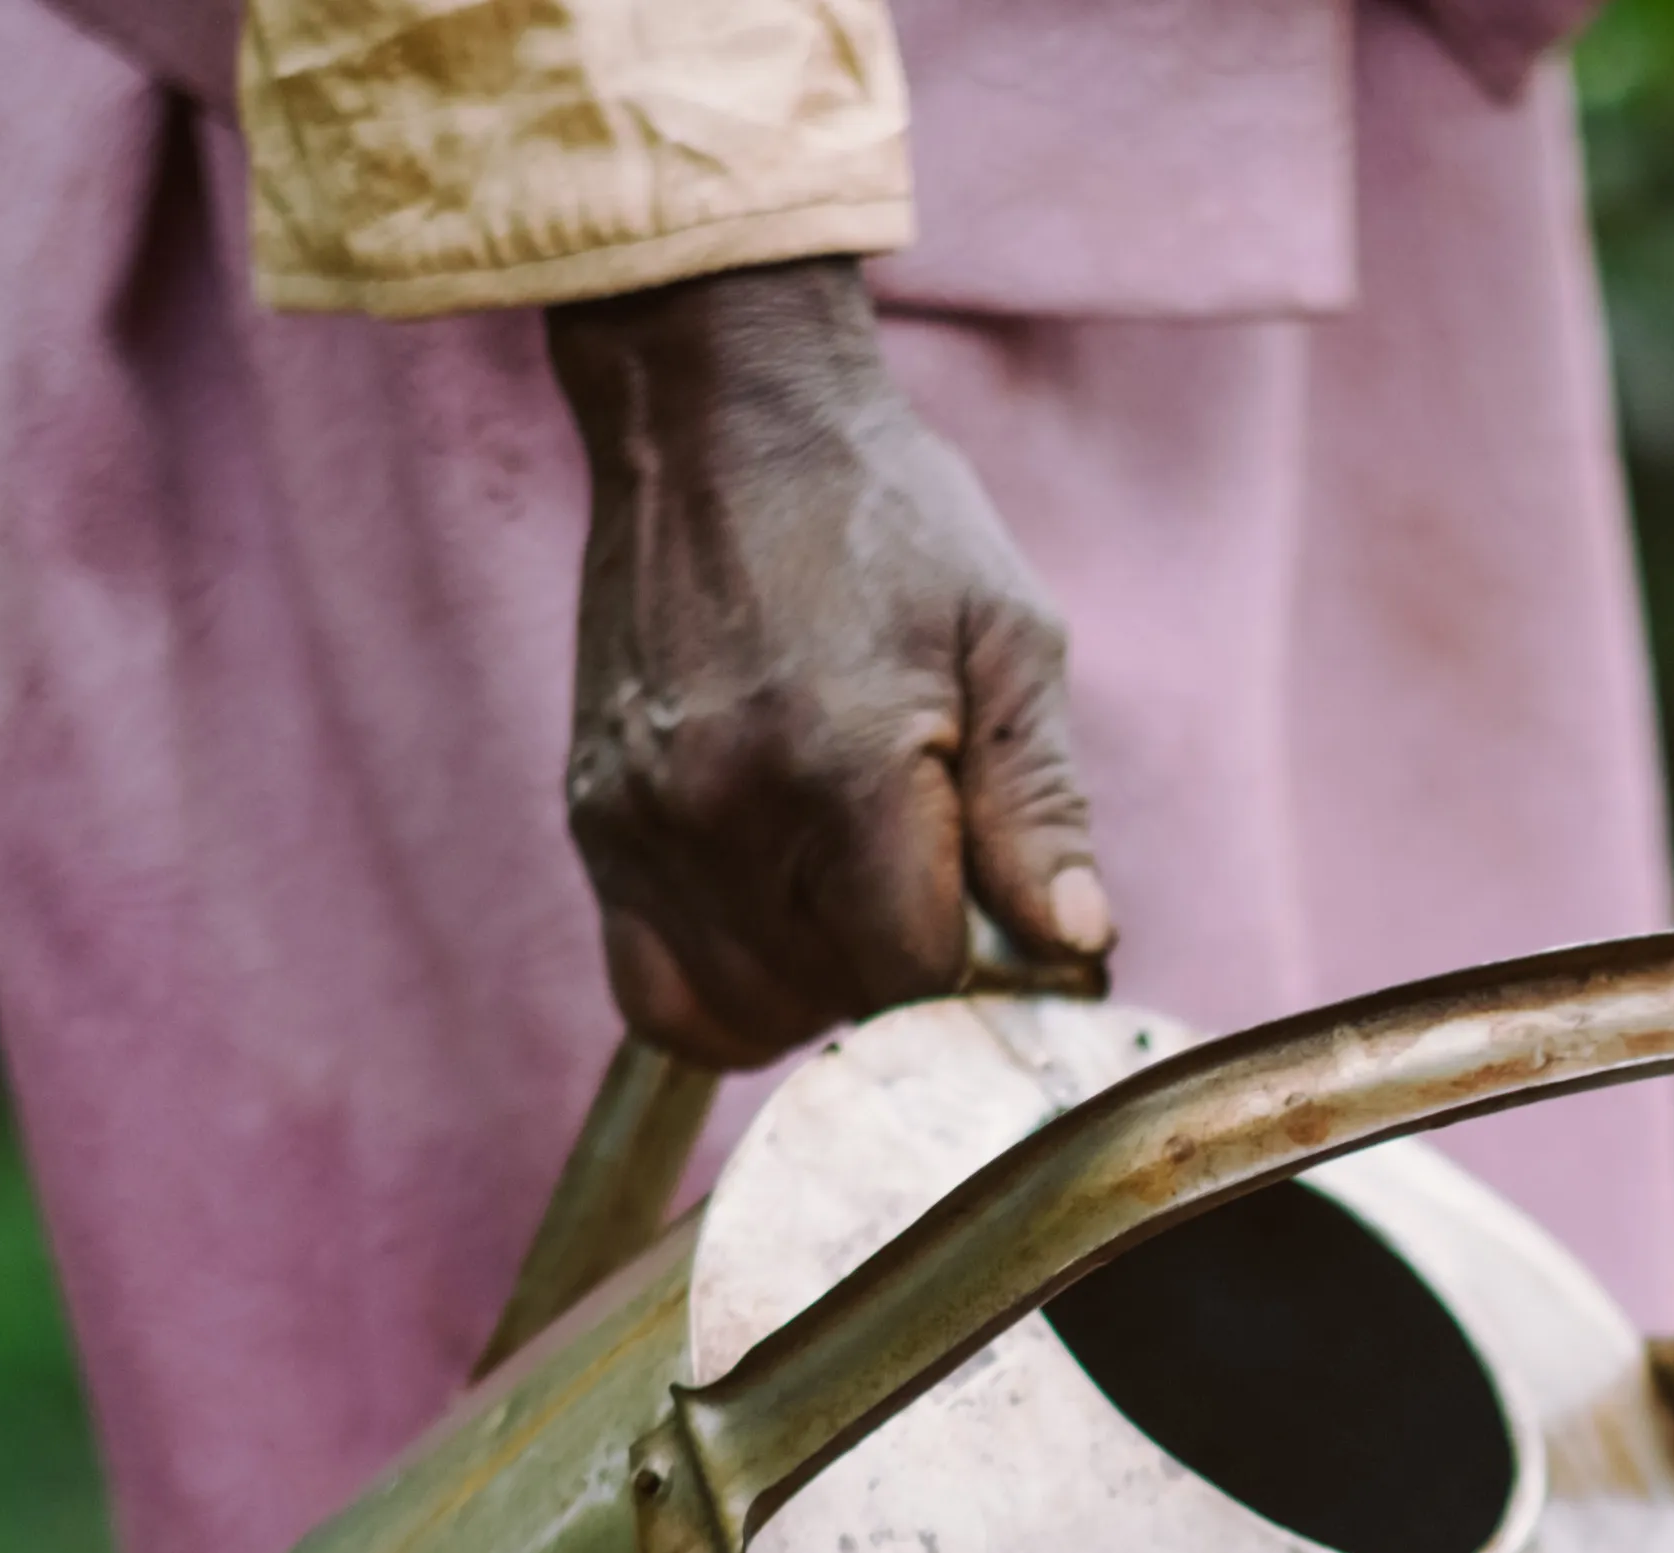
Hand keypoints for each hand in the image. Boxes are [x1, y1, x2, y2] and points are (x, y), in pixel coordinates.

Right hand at [544, 258, 1113, 1069]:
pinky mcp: (594, 824)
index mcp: (843, 767)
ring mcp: (641, 826)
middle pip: (830, 1008)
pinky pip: (651, 989)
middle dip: (897, 978)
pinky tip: (777, 924)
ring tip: (851, 902)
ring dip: (812, 994)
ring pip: (739, 1015)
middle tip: (927, 888)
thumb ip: (1041, 807)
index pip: (914, 977)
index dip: (976, 975)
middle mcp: (722, 813)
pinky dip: (724, 991)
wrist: (715, 416)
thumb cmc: (884, 516)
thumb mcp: (1008, 638)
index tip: (1000, 923)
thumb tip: (1079, 946)